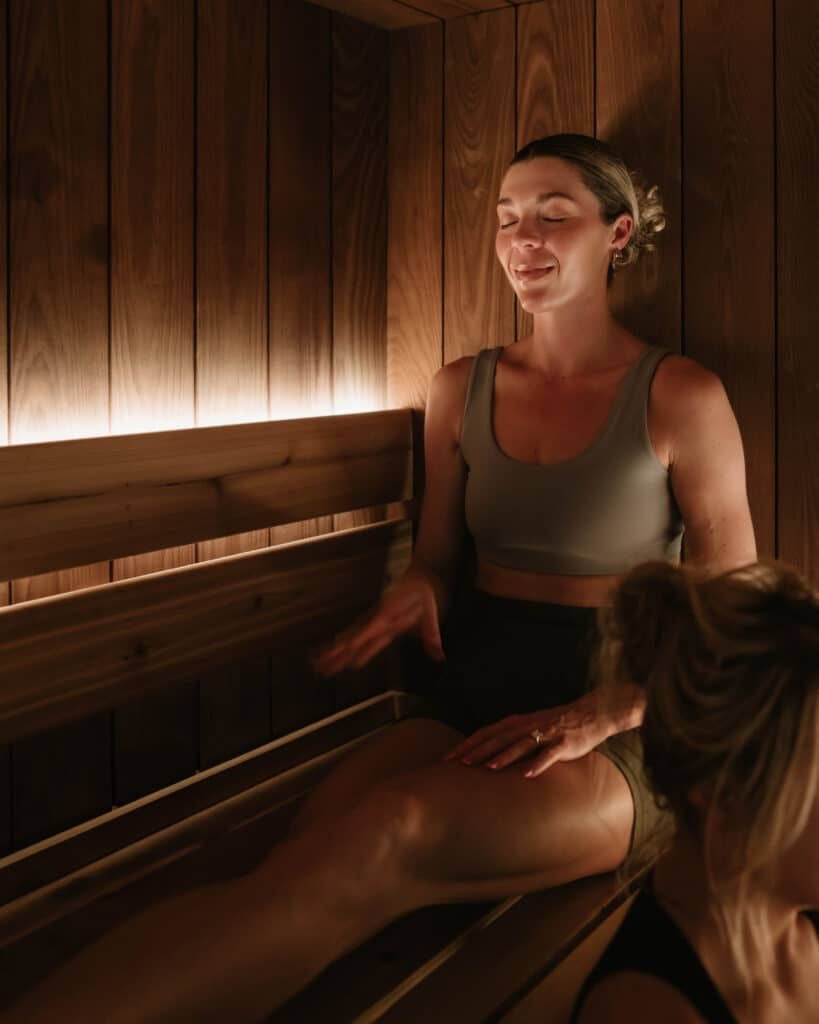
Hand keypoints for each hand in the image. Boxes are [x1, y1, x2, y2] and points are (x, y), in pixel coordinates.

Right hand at [313, 576, 444, 675]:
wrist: (420, 575)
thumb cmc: (424, 592)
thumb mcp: (432, 611)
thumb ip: (431, 634)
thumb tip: (438, 656)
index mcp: (388, 615)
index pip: (367, 632)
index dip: (353, 643)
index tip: (338, 651)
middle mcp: (376, 618)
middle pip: (353, 637)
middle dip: (336, 652)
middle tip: (318, 666)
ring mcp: (374, 619)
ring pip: (351, 637)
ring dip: (335, 651)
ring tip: (319, 664)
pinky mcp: (375, 621)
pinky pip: (356, 635)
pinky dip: (345, 645)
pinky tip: (338, 654)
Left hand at [444, 696, 610, 777]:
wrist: (591, 714)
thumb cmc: (556, 725)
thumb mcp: (529, 728)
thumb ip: (511, 738)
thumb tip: (486, 755)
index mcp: (516, 722)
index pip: (486, 733)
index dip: (468, 744)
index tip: (449, 757)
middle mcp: (527, 725)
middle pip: (498, 737)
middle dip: (478, 750)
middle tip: (459, 764)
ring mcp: (545, 733)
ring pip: (520, 744)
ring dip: (504, 755)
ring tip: (488, 767)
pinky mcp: (563, 743)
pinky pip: (549, 754)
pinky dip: (537, 763)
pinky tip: (527, 774)